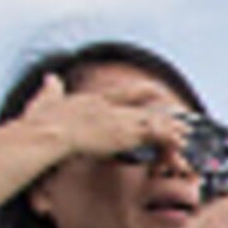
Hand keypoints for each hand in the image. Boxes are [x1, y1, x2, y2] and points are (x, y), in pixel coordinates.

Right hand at [18, 69, 194, 169]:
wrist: (47, 133)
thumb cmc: (39, 124)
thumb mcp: (44, 103)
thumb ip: (49, 90)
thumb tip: (50, 77)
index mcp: (90, 101)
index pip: (121, 94)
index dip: (140, 92)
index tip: (156, 91)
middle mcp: (109, 107)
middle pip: (143, 109)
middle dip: (163, 117)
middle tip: (181, 121)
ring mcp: (118, 118)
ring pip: (153, 122)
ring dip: (170, 132)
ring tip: (187, 137)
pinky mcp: (125, 133)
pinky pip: (156, 136)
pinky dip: (169, 143)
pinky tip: (180, 149)